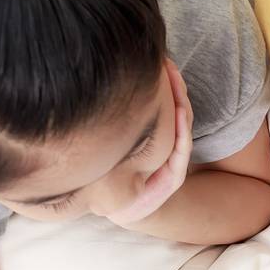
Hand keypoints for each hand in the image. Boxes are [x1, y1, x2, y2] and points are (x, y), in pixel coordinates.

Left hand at [114, 59, 194, 228]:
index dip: (162, 82)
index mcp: (153, 134)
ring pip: (183, 123)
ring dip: (181, 101)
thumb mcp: (103, 141)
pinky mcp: (174, 176)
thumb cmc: (106, 175)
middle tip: (167, 63)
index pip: (163, 103)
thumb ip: (104, 117)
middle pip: (176, 108)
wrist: (113, 209)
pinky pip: (182, 148)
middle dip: (174, 85)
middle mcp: (165, 144)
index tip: (157, 60)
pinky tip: (180, 109)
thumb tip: (86, 82)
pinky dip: (183, 128)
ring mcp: (172, 159)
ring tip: (175, 80)